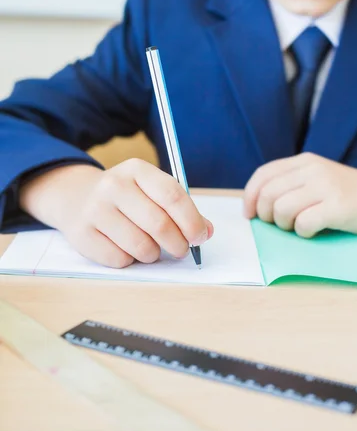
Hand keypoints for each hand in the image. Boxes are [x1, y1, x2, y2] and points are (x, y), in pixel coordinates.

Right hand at [20, 160, 212, 267]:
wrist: (77, 197)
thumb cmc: (127, 196)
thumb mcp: (151, 190)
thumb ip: (180, 208)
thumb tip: (206, 231)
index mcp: (137, 170)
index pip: (172, 195)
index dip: (192, 220)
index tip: (200, 237)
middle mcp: (114, 186)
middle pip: (158, 224)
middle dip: (178, 244)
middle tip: (181, 250)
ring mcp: (95, 210)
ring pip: (140, 246)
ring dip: (154, 254)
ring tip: (152, 249)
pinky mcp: (82, 234)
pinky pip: (119, 259)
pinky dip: (131, 260)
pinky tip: (128, 249)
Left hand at [243, 153, 356, 236]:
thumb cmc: (349, 193)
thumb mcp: (318, 177)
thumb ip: (292, 183)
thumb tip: (257, 204)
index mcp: (304, 161)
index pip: (263, 174)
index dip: (249, 196)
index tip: (250, 214)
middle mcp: (313, 170)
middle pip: (268, 193)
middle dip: (266, 214)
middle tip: (279, 224)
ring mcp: (326, 187)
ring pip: (282, 209)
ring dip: (284, 225)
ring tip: (298, 226)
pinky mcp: (338, 207)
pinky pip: (303, 223)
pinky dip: (303, 232)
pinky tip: (314, 230)